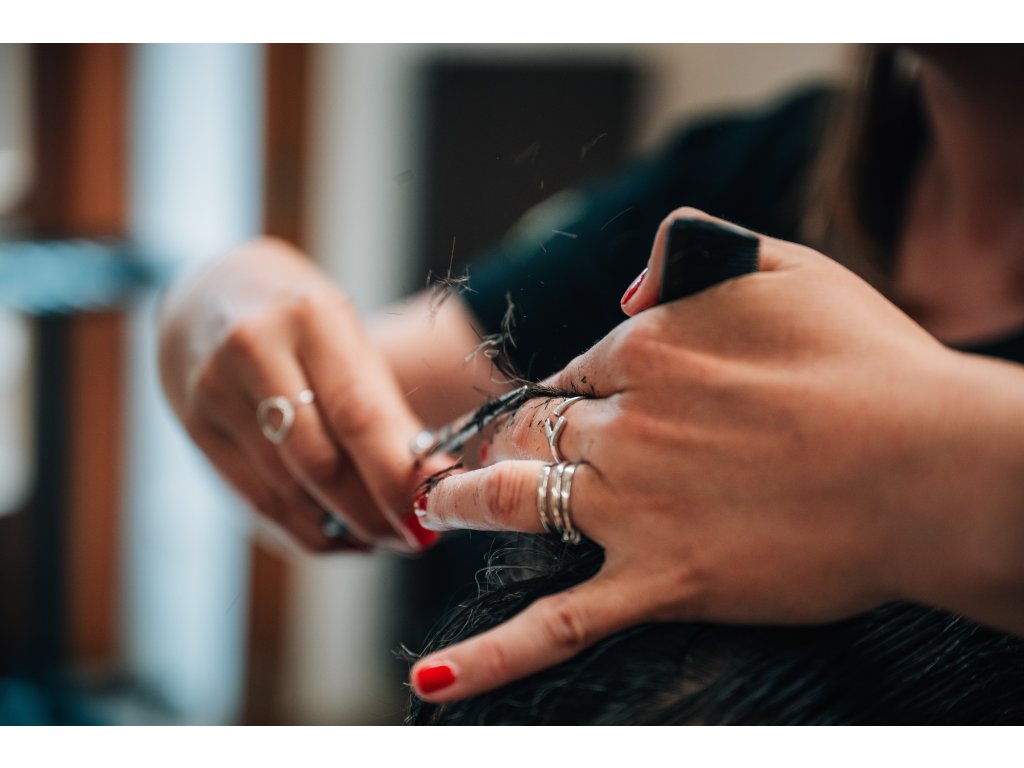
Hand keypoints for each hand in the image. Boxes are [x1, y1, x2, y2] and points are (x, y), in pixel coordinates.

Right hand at [157, 237, 446, 552]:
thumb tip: (429, 481)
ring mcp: (214, 391)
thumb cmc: (300, 320)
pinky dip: (306, 529)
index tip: (432, 509)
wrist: (207, 291)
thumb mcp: (347, 335)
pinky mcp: (193, 428)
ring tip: (382, 534)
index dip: (396, 476)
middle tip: (414, 534)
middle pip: (320, 463)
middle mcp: (255, 351)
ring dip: (343, 527)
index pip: (358, 414)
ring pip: (288, 492)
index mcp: (312, 318)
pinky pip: (257, 502)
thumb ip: (384, 404)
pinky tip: (339, 532)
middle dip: (373, 512)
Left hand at [408, 208, 999, 700]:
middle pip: (532, 432)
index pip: (572, 372)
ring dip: (465, 502)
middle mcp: (623, 425)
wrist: (931, 464)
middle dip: (495, 441)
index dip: (559, 395)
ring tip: (437, 505)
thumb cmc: (872, 363)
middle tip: (466, 456)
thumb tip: (625, 294)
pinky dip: (489, 657)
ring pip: (515, 504)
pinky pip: (556, 624)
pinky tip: (433, 678)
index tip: (550, 413)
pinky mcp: (659, 581)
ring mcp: (632, 508)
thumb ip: (692, 253)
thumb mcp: (783, 268)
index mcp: (647, 350)